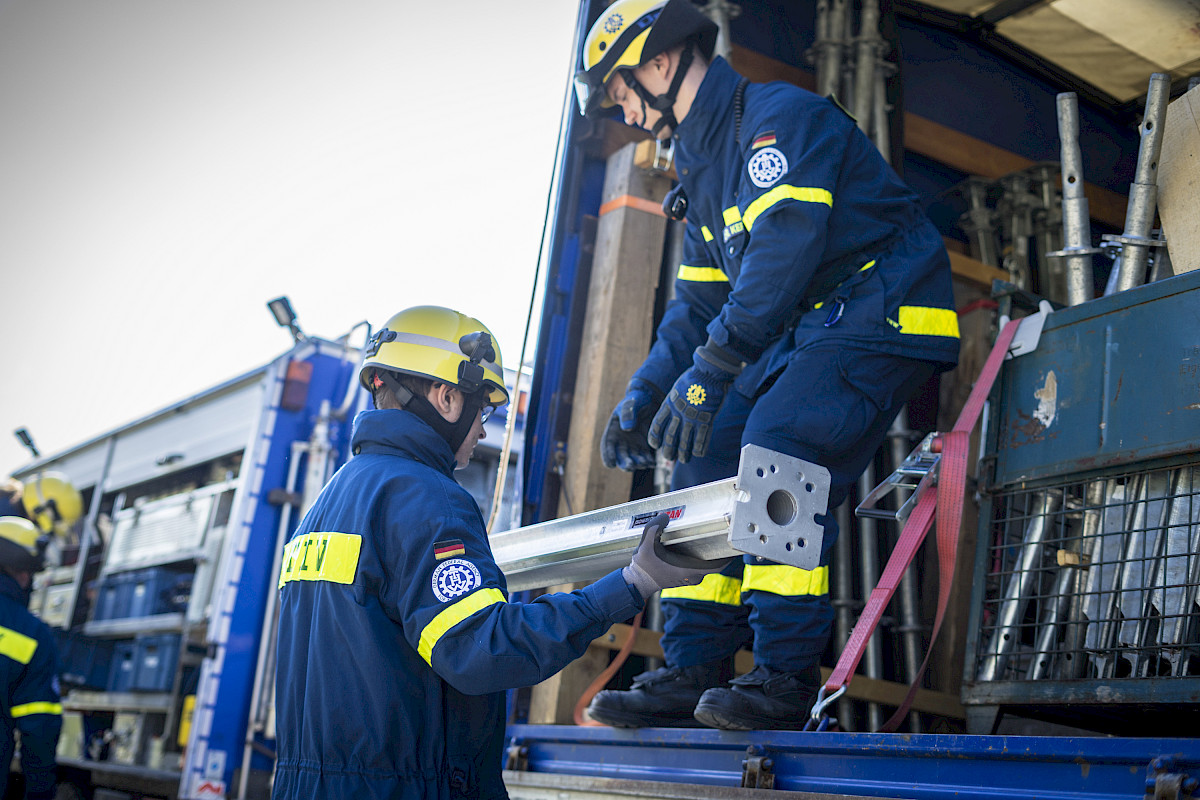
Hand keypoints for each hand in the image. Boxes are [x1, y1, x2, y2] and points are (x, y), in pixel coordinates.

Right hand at [601, 379, 663, 470]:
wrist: (650, 400)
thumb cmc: (637, 399)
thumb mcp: (632, 403)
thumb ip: (628, 413)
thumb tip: (627, 428)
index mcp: (613, 430)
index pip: (607, 445)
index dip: (608, 455)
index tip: (611, 464)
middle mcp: (621, 441)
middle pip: (620, 456)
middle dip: (624, 463)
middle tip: (630, 466)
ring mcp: (632, 445)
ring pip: (633, 459)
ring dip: (638, 464)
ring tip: (644, 463)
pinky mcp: (644, 447)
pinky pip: (645, 457)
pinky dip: (648, 462)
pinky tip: (653, 463)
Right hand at [622, 513, 732, 600]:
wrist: (636, 583)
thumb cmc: (643, 567)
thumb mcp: (645, 544)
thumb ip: (654, 528)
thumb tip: (665, 516)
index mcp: (689, 570)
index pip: (718, 565)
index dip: (729, 556)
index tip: (735, 545)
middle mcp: (692, 577)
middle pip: (714, 563)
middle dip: (719, 550)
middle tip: (723, 534)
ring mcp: (689, 579)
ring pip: (706, 565)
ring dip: (709, 554)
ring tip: (710, 537)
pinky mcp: (684, 578)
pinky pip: (699, 567)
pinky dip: (701, 558)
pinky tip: (695, 546)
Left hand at [648, 342, 740, 462]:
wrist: (709, 373)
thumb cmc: (694, 378)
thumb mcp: (677, 388)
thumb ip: (675, 401)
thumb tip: (674, 411)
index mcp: (669, 403)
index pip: (657, 424)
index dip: (655, 436)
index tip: (654, 445)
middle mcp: (678, 413)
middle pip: (670, 436)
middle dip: (669, 449)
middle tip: (669, 457)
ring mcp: (692, 417)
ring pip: (685, 441)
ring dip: (684, 453)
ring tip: (684, 460)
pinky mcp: (706, 419)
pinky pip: (702, 438)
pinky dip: (700, 448)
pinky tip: (699, 454)